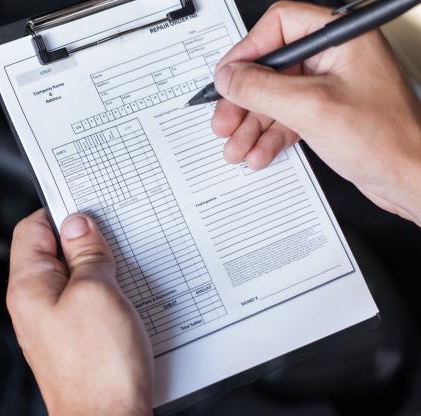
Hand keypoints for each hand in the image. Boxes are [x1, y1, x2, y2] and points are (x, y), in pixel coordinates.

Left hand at [8, 210, 153, 415]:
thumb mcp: (97, 293)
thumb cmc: (97, 371)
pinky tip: (129, 302)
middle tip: (114, 241)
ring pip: (76, 280)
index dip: (60, 212)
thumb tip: (79, 224)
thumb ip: (87, 253)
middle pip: (54, 253)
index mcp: (28, 287)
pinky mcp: (76, 343)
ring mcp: (55, 326)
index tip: (90, 209)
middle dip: (86, 243)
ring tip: (124, 274)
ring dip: (101, 272)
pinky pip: (89, 306)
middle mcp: (35, 306)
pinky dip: (108, 297)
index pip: (31, 228)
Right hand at [212, 1, 420, 224]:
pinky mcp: (326, 112)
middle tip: (225, 118)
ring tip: (237, 144)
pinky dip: (268, 135)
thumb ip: (261, 88)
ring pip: (274, 96)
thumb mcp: (311, 108)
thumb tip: (229, 77)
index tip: (228, 77)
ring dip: (251, 123)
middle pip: (271, 66)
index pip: (280, 25)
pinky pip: (286, 117)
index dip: (248, 50)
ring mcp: (330, 86)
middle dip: (244, 98)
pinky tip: (258, 151)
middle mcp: (335, 57)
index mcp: (342, 38)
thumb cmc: (387, 140)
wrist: (411, 179)